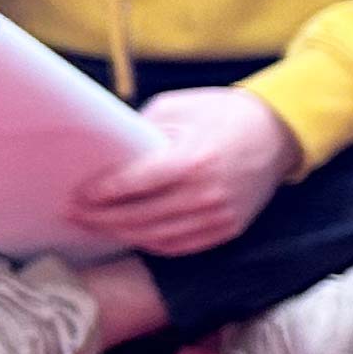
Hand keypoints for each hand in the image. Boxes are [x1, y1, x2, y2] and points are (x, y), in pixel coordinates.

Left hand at [74, 85, 299, 256]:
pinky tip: (130, 234)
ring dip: (120, 234)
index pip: (136, 184)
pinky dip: (150, 243)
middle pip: (140, 216)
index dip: (101, 193)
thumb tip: (108, 152)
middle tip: (73, 214)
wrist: (279, 133)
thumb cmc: (224, 114)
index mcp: (194, 159)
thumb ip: (144, 129)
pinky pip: (179, 245)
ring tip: (95, 226)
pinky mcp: (228, 229)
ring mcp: (219, 215)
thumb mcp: (180, 107)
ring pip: (156, 236)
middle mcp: (207, 193)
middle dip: (101, 218)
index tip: (76, 195)